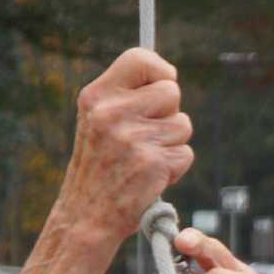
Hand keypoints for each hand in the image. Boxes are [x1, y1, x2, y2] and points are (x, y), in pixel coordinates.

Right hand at [17, 48, 194, 273]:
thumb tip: (169, 74)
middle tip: (149, 134)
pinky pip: (186, 154)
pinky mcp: (153, 163)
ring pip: (183, 125)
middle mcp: (112, 112)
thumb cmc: (101, 166)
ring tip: (146, 158)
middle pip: (172, 92)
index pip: (141, 59)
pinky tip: (152, 176)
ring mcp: (133, 138)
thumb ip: (129, 96)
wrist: (87, 215)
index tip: (164, 83)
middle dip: (170, 113)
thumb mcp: (101, 121)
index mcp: (96, 96)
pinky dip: (176, 167)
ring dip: (173, 143)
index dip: (162, 70)